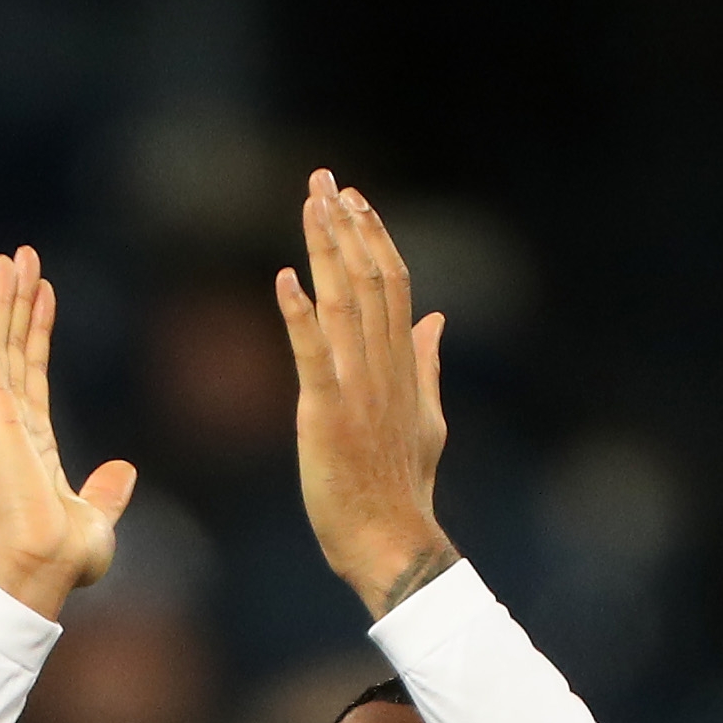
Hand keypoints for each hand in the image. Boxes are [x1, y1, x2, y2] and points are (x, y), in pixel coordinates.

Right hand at [0, 246, 137, 618]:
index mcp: (33, 446)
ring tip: (7, 258)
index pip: (33, 375)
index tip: (43, 295)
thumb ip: (107, 492)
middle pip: (12, 350)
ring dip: (2, 301)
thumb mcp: (97, 518)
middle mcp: (11, 427)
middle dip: (17, 302)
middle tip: (20, 257)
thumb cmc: (64, 558)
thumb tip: (125, 471)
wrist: (43, 566)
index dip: (37, 333)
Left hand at [276, 170, 457, 616]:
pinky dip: (299, 315)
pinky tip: (285, 278)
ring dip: (327, 250)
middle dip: (347, 225)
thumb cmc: (403, 490)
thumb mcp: (427, 420)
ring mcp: (358, 389)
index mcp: (404, 367)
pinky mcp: (328, 415)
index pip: (394, 285)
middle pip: (371, 279)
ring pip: (345, 303)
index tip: (355, 198)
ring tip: (311, 204)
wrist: (394, 542)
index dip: (374, 237)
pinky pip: (312, 356)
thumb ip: (429, 365)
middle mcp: (385, 368)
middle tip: (324, 179)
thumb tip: (437, 320)